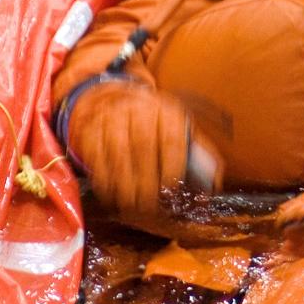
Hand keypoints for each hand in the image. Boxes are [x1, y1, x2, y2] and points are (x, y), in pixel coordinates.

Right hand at [65, 78, 221, 217]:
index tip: (170, 189)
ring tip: (132, 206)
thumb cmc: (152, 122)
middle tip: (150, 206)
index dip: (172, 167)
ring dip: (125, 186)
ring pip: (118, 154)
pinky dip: (104, 180)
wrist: (114, 97)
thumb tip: (213, 183)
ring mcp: (112, 118)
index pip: (171, 139)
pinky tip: (112, 195)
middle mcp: (139, 110)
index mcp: (166, 110)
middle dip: (147, 182)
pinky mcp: (90, 129)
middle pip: (143, 148)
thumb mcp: (178, 126)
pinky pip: (96, 158)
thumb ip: (197, 152)